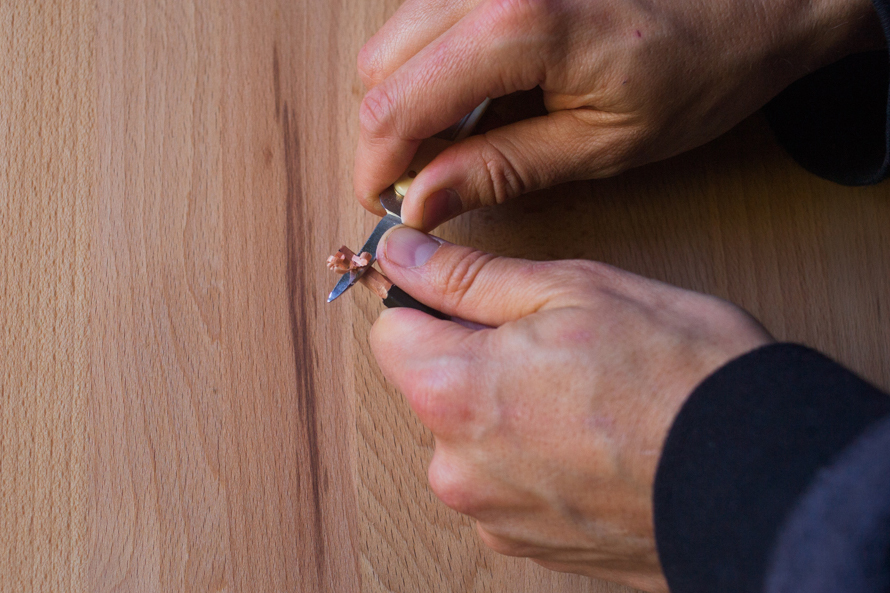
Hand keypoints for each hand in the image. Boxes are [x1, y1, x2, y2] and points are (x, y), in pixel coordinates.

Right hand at [355, 0, 881, 228]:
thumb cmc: (701, 66)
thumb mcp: (601, 144)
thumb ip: (500, 169)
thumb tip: (423, 201)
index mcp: (517, 27)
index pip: (395, 104)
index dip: (376, 165)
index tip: (383, 203)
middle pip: (380, 64)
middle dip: (388, 131)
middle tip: (427, 178)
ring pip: (399, 33)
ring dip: (410, 94)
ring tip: (462, 139)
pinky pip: (433, 12)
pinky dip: (437, 62)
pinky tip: (481, 94)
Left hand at [370, 226, 772, 591]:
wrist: (761, 477)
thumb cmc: (678, 376)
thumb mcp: (569, 291)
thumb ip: (467, 276)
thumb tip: (403, 254)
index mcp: (454, 393)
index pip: (388, 332)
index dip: (424, 303)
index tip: (463, 295)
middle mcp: (456, 468)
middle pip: (430, 387)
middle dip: (472, 357)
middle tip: (551, 342)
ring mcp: (492, 516)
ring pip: (469, 436)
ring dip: (505, 409)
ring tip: (581, 395)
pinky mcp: (529, 544)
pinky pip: (503, 483)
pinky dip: (531, 458)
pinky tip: (589, 441)